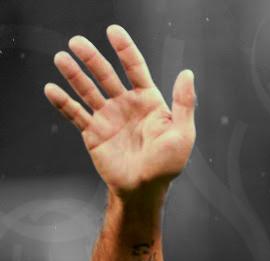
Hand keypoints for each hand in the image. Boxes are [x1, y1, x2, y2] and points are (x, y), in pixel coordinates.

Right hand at [44, 24, 195, 198]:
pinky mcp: (93, 132)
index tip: (113, 32)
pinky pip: (75, 113)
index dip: (125, 49)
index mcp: (148, 101)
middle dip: (92, 58)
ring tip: (61, 58)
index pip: (135, 68)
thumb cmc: (168, 164)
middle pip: (107, 75)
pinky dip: (63, 102)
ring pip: (88, 90)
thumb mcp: (182, 134)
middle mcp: (126, 105)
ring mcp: (108, 117)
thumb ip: (183, 104)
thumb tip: (187, 73)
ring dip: (74, 74)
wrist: (144, 189)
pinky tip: (51, 89)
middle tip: (77, 42)